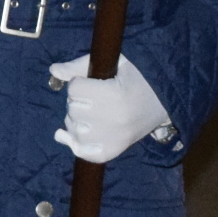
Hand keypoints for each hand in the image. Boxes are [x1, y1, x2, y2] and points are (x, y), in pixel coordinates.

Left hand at [49, 51, 174, 163]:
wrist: (164, 100)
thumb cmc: (137, 77)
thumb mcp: (114, 63)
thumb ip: (81, 66)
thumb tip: (53, 70)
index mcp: (115, 95)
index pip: (74, 89)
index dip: (79, 83)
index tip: (92, 82)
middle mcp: (114, 120)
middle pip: (73, 109)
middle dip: (78, 101)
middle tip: (95, 97)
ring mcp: (115, 138)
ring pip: (74, 130)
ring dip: (77, 120)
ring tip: (91, 113)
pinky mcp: (115, 151)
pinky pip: (85, 153)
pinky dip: (76, 144)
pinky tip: (69, 135)